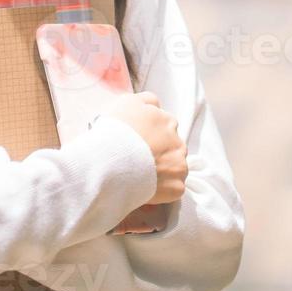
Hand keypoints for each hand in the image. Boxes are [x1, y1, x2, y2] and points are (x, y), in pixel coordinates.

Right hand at [99, 91, 187, 205]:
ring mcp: (180, 165)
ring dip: (163, 171)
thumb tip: (156, 104)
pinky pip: (172, 189)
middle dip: (160, 153)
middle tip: (139, 162)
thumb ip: (146, 100)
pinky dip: (162, 191)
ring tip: (141, 178)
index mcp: (168, 121)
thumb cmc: (116, 130)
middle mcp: (178, 141)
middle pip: (172, 147)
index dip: (151, 136)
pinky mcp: (177, 187)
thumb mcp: (127, 102)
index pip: (165, 126)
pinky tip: (145, 190)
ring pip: (175, 168)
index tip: (139, 143)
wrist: (111, 160)